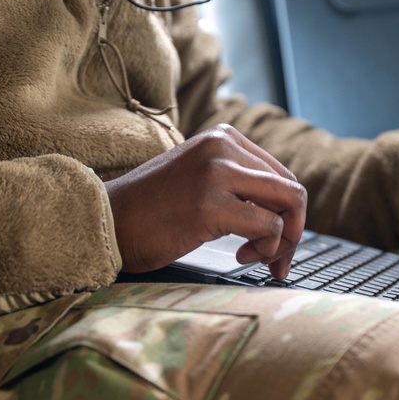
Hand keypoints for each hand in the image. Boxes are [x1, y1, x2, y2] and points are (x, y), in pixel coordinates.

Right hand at [105, 124, 306, 278]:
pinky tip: (240, 256)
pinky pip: (268, 227)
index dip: (288, 215)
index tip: (275, 244)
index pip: (282, 176)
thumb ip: (238, 183)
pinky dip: (266, 249)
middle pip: (292, 190)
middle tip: (277, 261)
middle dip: (294, 231)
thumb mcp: (199, 180)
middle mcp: (223, 147)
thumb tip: (286, 213)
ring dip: (283, 242)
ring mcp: (217, 173)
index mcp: (223, 138)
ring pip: (289, 204)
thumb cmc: (149, 212)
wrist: (105, 223)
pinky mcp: (210, 204)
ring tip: (255, 259)